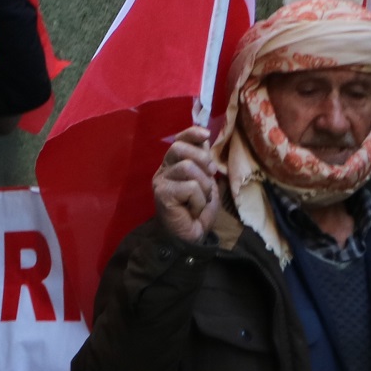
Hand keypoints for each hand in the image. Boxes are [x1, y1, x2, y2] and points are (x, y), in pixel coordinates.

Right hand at [152, 127, 222, 245]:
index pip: (179, 140)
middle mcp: (164, 170)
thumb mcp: (206, 181)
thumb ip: (203, 162)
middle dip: (202, 160)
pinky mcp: (162, 194)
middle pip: (180, 148)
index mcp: (173, 165)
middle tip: (209, 176)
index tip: (206, 135)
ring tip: (200, 200)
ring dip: (204, 186)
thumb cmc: (198, 210)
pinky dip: (199, 200)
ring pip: (188, 167)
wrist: (191, 237)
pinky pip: (190, 187)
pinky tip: (193, 210)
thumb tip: (205, 138)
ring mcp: (161, 182)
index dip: (192, 134)